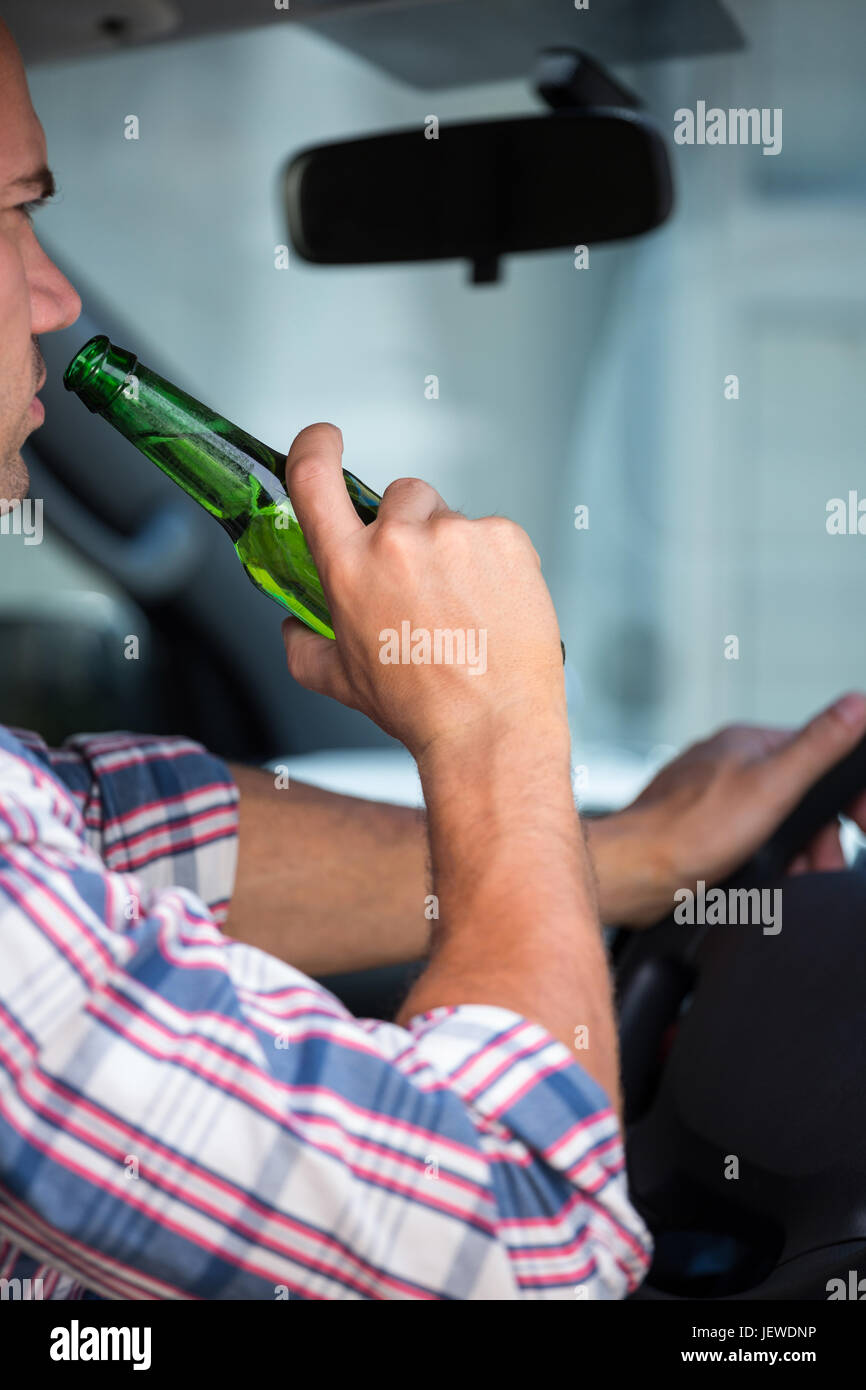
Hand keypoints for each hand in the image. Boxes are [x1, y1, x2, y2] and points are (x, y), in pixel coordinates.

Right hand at [280, 424, 567, 761]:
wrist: (491, 728)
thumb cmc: (419, 708)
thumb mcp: (340, 682)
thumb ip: (304, 646)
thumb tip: (295, 628)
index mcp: (349, 567)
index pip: (314, 475)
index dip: (315, 446)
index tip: (323, 440)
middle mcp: (400, 541)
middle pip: (398, 495)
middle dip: (406, 527)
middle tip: (422, 582)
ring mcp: (457, 535)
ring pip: (448, 516)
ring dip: (450, 546)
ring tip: (463, 604)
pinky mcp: (506, 538)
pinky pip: (491, 532)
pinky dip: (492, 561)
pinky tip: (492, 604)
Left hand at [589, 693, 865, 926]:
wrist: (630, 873)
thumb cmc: (690, 831)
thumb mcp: (771, 786)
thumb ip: (817, 747)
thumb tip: (857, 705)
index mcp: (748, 743)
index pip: (818, 757)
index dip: (844, 797)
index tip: (859, 827)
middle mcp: (727, 762)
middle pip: (797, 796)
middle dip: (817, 837)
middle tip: (822, 866)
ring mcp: (709, 795)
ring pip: (772, 823)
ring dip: (791, 855)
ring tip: (792, 877)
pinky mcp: (696, 827)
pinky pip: (744, 842)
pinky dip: (758, 863)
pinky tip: (757, 880)